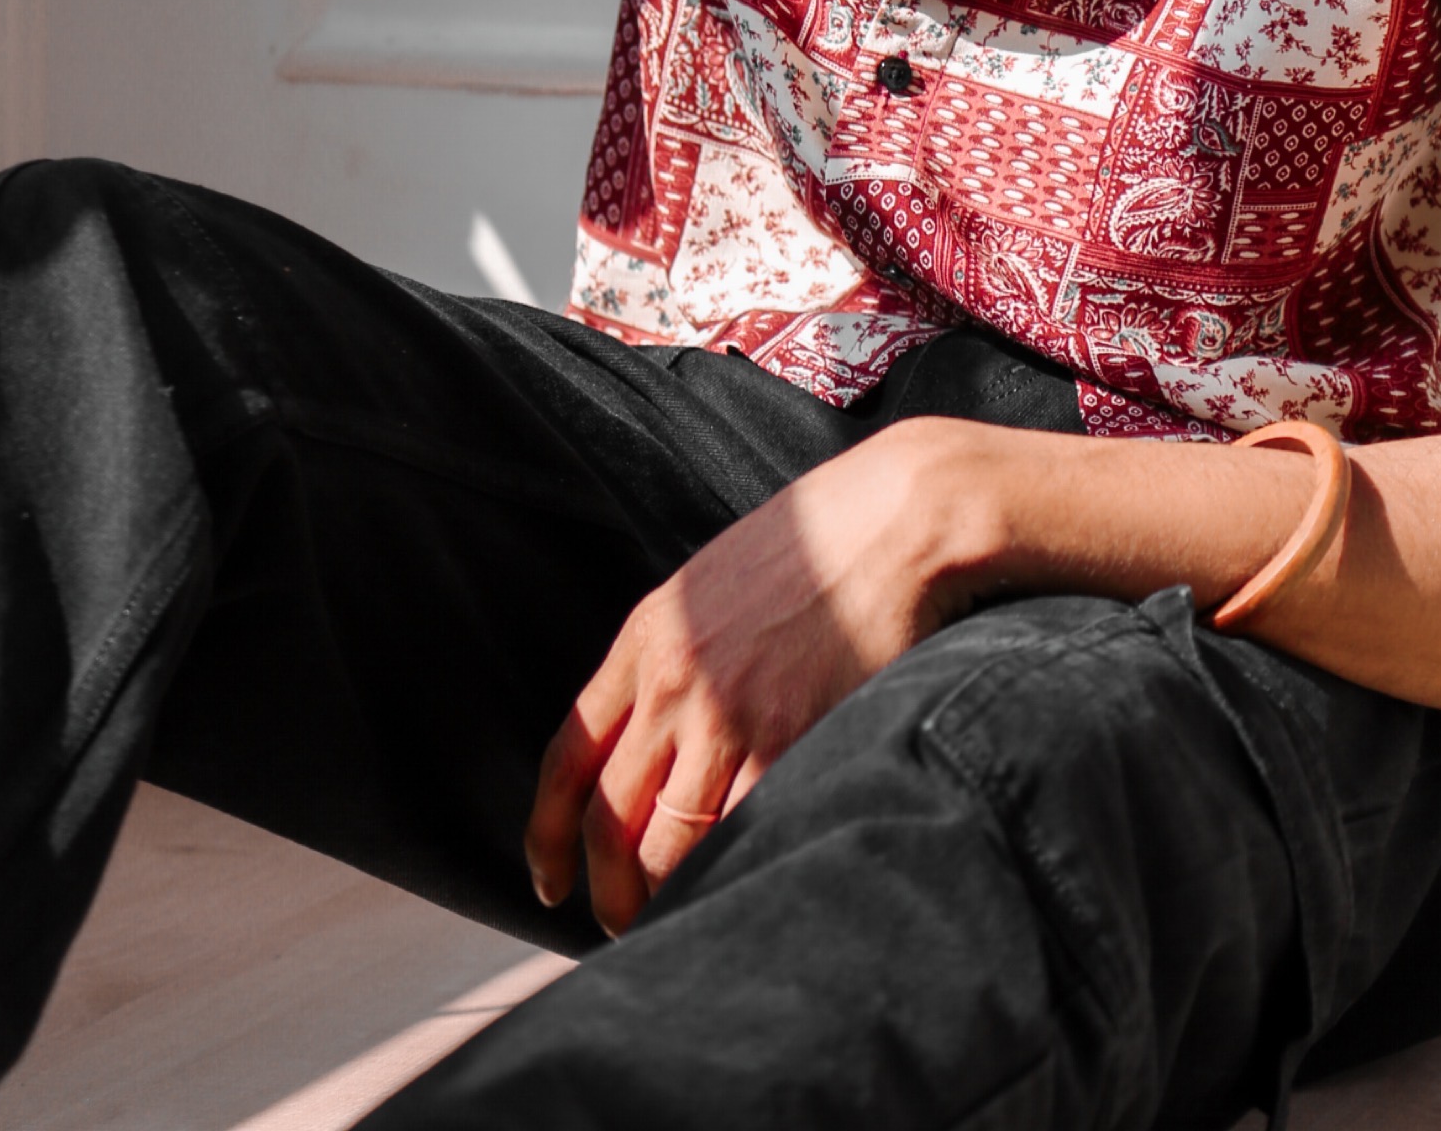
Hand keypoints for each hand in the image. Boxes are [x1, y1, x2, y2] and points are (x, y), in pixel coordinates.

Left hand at [523, 419, 990, 936]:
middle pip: (608, 818)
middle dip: (607, 889)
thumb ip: (673, 655)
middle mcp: (673, 682)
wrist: (893, 519)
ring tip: (681, 916)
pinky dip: (732, 871)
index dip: (547, 835)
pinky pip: (739, 834)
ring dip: (665, 896)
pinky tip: (738, 884)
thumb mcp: (712, 583)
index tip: (550, 881)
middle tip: (618, 920)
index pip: (567, 759)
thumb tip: (654, 739)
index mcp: (646, 637)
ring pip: (668, 843)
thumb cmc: (816, 546)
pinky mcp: (790, 739)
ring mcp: (729, 715)